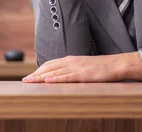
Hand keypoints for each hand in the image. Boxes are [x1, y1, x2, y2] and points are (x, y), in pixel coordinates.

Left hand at [22, 53, 141, 82]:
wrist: (117, 64)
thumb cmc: (102, 67)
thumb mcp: (84, 67)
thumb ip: (73, 70)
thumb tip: (62, 76)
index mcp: (71, 60)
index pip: (50, 64)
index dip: (38, 70)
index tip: (29, 76)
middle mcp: (71, 61)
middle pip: (49, 67)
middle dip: (35, 74)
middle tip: (25, 81)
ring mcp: (77, 67)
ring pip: (55, 72)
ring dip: (41, 77)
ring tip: (30, 81)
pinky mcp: (83, 74)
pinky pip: (67, 77)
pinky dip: (56, 79)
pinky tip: (47, 81)